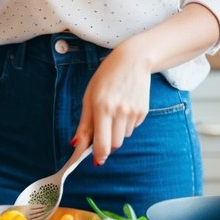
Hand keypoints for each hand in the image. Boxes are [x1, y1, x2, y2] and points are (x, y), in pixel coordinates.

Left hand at [73, 44, 151, 165]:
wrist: (133, 60)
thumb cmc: (106, 77)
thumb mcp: (89, 96)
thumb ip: (84, 124)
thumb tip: (76, 145)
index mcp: (103, 107)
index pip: (103, 144)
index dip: (99, 155)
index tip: (96, 159)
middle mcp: (120, 112)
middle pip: (114, 144)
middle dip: (107, 142)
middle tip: (102, 127)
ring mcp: (134, 112)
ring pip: (123, 136)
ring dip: (116, 131)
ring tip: (114, 110)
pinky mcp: (143, 112)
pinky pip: (132, 127)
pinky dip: (126, 123)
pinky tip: (124, 106)